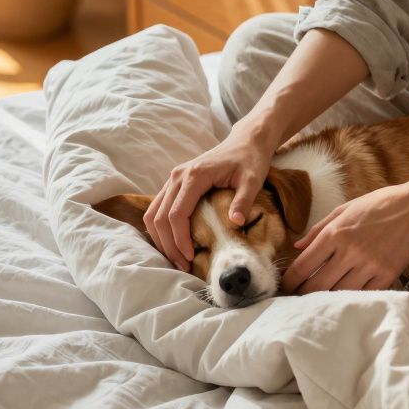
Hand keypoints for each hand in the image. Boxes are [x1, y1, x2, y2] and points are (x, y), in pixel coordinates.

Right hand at [144, 120, 278, 271]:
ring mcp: (174, 179)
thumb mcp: (253, 179)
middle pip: (160, 217)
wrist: (246, 141)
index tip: (191, 258)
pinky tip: (175, 244)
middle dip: (169, 245)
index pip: (177, 214)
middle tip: (184, 266)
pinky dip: (162, 229)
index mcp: (195, 175)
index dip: (181, 239)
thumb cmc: (250, 160)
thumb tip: (236, 223)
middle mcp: (178, 176)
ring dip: (162, 239)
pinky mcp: (175, 183)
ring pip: (154, 214)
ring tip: (178, 259)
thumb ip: (244, 200)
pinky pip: (159, 209)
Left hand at [280, 180, 408, 293]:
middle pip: (316, 285)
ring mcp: (369, 266)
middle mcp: (350, 251)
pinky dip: (351, 298)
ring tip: (316, 302)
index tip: (285, 287)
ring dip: (324, 300)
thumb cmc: (382, 204)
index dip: (289, 281)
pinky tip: (343, 299)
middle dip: (302, 295)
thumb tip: (298, 245)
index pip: (303, 265)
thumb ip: (320, 227)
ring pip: (338, 294)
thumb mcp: (347, 208)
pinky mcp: (387, 275)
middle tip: (295, 300)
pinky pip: (362, 295)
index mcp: (336, 233)